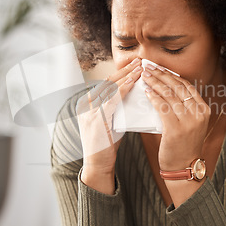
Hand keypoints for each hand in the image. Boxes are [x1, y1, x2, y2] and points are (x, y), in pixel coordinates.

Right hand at [76, 57, 141, 182]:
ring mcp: (89, 110)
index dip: (120, 73)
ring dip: (127, 75)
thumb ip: (115, 109)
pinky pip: (112, 98)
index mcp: (86, 104)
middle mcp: (85, 104)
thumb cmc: (105, 145)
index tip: (134, 66)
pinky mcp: (96, 118)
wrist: (97, 165)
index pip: (106, 84)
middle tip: (140, 61)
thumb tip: (132, 97)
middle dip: (125, 70)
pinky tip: (133, 82)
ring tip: (140, 68)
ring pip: (110, 87)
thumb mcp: (109, 122)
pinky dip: (124, 88)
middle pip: (107, 81)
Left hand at [141, 64, 210, 170]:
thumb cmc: (183, 145)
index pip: (187, 85)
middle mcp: (198, 113)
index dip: (171, 74)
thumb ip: (183, 108)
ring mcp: (188, 121)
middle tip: (148, 67)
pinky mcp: (176, 129)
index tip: (159, 67)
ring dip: (155, 83)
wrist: (184, 167)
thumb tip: (164, 88)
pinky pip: (163, 107)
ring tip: (145, 76)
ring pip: (169, 95)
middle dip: (161, 74)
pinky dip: (154, 97)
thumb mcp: (190, 123)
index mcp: (204, 109)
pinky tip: (147, 91)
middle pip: (177, 87)